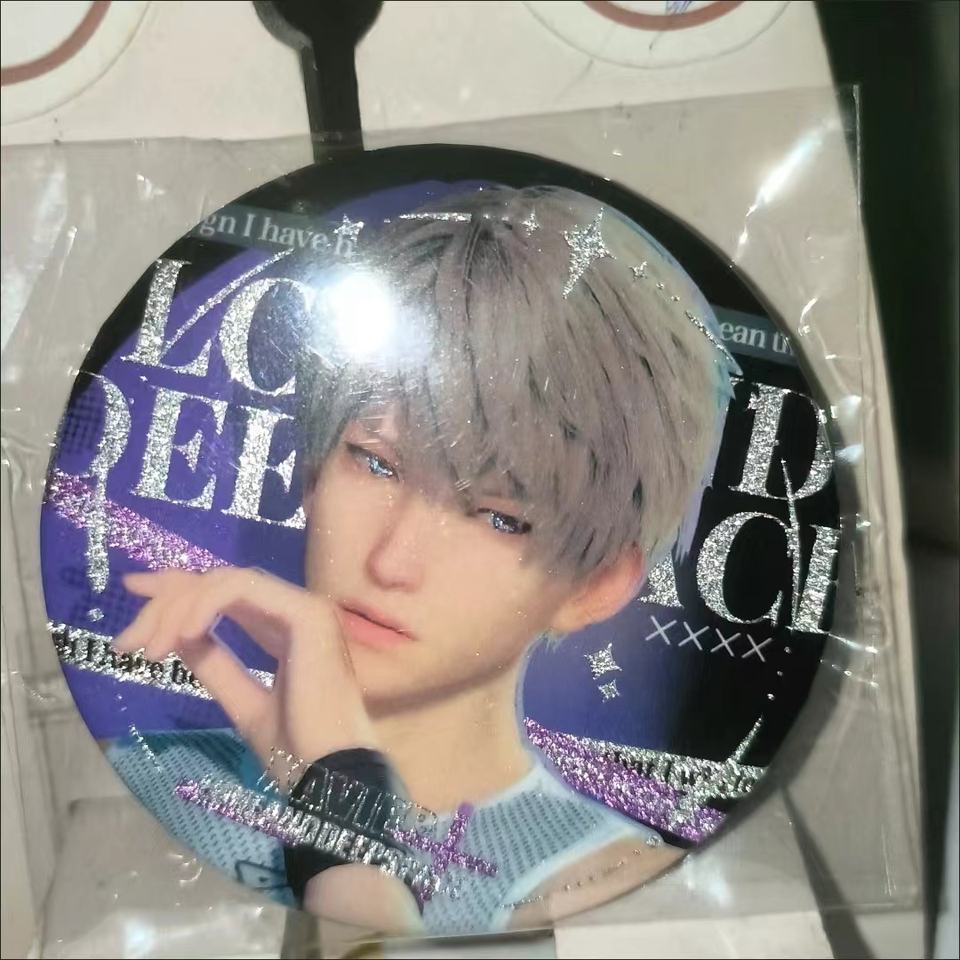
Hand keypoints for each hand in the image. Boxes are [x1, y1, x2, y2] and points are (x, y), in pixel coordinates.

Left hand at [115, 568, 375, 767]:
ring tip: (149, 651)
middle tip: (124, 642)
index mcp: (287, 630)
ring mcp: (305, 608)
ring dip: (178, 608)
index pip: (227, 594)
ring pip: (227, 581)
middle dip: (165, 602)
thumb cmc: (296, 752)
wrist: (330, 777)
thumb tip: (176, 634)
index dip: (178, 589)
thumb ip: (214, 664)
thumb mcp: (242, 702)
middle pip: (219, 584)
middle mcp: (296, 611)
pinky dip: (205, 604)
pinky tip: (181, 635)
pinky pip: (244, 588)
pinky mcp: (307, 613)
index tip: (131, 595)